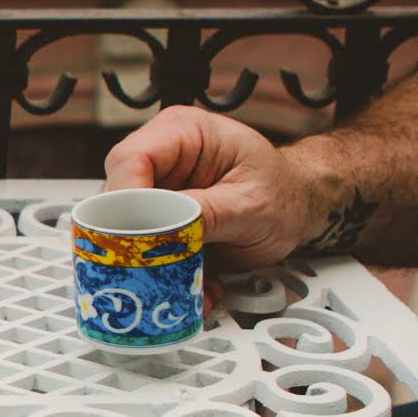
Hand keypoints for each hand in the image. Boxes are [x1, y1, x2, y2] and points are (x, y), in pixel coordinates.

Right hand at [101, 105, 327, 269]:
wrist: (299, 209)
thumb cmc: (283, 192)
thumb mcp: (253, 205)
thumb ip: (210, 214)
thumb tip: (167, 229)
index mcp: (183, 132)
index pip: (132, 159)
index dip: (126, 199)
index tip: (135, 236)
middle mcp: (162, 157)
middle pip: (118, 196)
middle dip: (135, 238)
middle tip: (154, 267)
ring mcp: (158, 189)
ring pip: (125, 228)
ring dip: (152, 262)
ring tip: (185, 281)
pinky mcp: (160, 220)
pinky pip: (145, 248)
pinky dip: (166, 273)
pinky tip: (193, 284)